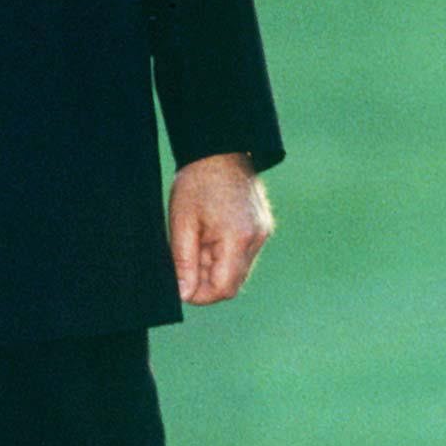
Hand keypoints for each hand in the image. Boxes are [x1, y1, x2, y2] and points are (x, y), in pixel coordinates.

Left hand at [169, 152, 274, 304]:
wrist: (221, 151)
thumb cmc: (198, 183)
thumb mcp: (182, 223)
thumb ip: (184, 262)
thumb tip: (184, 294)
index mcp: (237, 238)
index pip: (223, 289)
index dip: (200, 294)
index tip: (182, 285)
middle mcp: (256, 239)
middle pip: (233, 284)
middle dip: (207, 280)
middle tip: (187, 258)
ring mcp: (263, 234)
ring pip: (238, 271)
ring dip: (216, 268)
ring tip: (199, 242)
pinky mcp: (263, 228)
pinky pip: (244, 256)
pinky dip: (226, 255)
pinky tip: (211, 235)